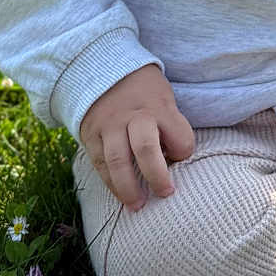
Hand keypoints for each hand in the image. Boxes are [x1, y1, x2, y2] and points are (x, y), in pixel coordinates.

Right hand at [78, 64, 195, 211]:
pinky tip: (121, 194)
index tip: (182, 156)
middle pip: (145, 148)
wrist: (102, 70)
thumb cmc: (144, 92)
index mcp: (158, 106)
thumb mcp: (164, 97)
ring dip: (128, 188)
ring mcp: (109, 125)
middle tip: (166, 193)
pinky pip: (100, 163)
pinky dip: (111, 183)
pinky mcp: (91, 135)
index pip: (179, 136)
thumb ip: (170, 126)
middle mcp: (133, 115)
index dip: (184, 151)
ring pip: (117, 161)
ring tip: (138, 205)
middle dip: (157, 176)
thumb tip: (174, 161)